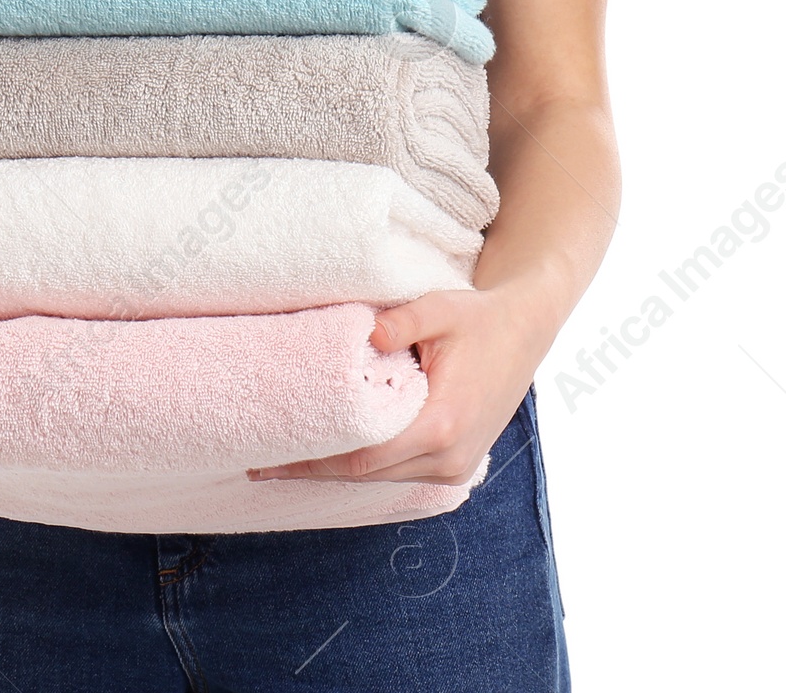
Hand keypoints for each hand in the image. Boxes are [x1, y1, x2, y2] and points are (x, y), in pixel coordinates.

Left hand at [246, 284, 548, 485]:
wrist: (525, 331)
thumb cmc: (479, 318)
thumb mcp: (442, 307)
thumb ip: (404, 320)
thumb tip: (365, 332)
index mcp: (442, 425)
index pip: (363, 456)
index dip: (313, 460)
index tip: (270, 457)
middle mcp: (450, 457)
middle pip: (365, 474)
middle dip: (312, 470)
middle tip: (259, 463)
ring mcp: (456, 467)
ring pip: (381, 478)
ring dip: (334, 470)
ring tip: (283, 459)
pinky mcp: (456, 464)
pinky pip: (398, 471)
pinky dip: (363, 464)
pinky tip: (329, 454)